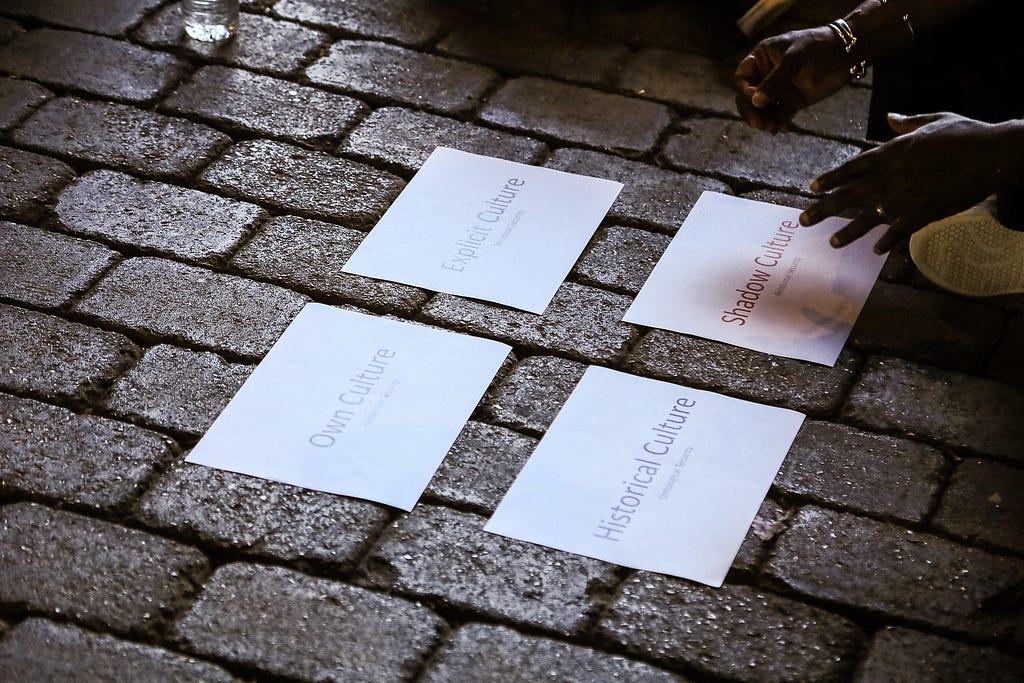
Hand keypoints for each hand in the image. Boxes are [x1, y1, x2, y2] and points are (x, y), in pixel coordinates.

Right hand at [732, 26, 854, 133]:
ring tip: (772, 129)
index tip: (755, 101)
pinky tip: (783, 128)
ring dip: (764, 120)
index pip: (741, 78)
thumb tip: (755, 102)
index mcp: (761, 58)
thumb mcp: (795, 59)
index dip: (744, 91)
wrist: (849, 53)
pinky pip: (779, 115)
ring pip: (762, 109)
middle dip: (752, 111)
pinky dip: (779, 123)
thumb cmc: (819, 47)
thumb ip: (775, 80)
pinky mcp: (792, 101)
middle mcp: (767, 74)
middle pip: (748, 97)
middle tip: (759, 124)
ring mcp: (780, 89)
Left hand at [800, 112, 1000, 253]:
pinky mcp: (925, 211)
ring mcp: (907, 195)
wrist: (994, 153)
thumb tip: (890, 116)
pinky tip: (875, 251)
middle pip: (851, 194)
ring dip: (849, 231)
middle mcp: (893, 175)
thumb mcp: (934, 120)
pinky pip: (900, 230)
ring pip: (870, 217)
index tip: (811, 187)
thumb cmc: (966, 134)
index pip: (853, 167)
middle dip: (824, 208)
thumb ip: (907, 122)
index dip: (831, 178)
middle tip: (803, 220)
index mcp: (893, 151)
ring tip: (831, 243)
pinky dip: (888, 241)